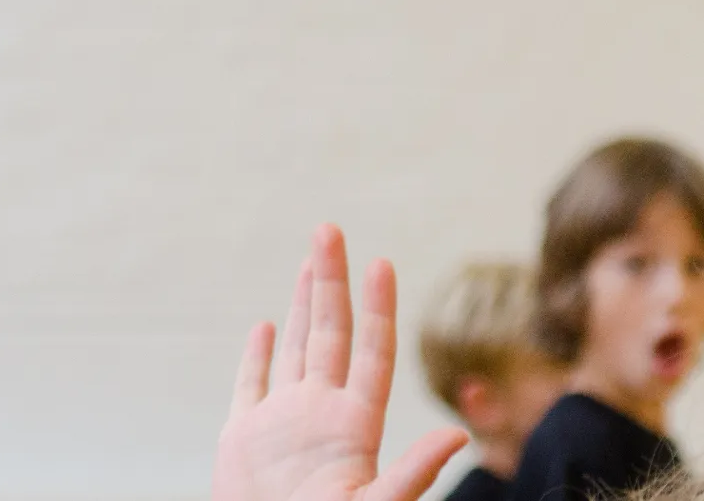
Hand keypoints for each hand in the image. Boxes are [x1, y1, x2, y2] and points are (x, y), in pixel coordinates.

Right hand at [212, 225, 466, 500]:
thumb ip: (412, 475)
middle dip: (332, 282)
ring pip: (297, 349)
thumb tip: (458, 438)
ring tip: (312, 260)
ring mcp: (283, 424)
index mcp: (354, 425)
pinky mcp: (245, 439)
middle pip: (331, 335)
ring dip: (304, 305)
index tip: (380, 262)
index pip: (370, 352)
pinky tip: (267, 326)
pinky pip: (251, 385)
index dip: (376, 307)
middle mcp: (321, 414)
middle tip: (330, 229)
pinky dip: (257, 355)